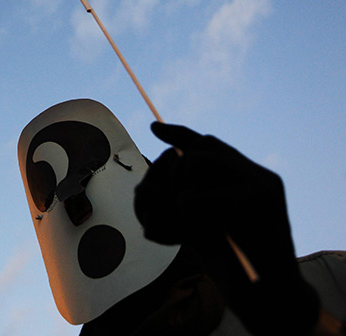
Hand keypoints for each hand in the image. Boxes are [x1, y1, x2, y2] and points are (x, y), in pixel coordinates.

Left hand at [134, 122, 319, 334]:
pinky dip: (182, 215)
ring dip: (178, 191)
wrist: (272, 298)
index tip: (154, 128)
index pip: (211, 145)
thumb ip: (192, 191)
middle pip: (199, 149)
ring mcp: (261, 185)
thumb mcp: (207, 220)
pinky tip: (193, 234)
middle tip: (168, 205)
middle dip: (172, 171)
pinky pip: (193, 195)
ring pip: (197, 161)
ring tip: (185, 222)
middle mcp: (260, 176)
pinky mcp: (257, 199)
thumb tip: (163, 164)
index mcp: (251, 178)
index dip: (180, 134)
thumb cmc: (236, 263)